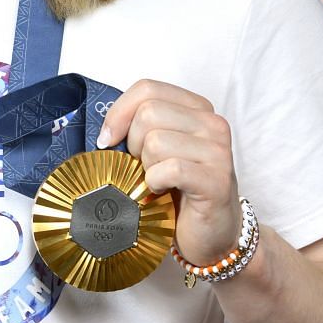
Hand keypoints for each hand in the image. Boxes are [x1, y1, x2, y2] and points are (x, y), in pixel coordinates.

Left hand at [97, 79, 239, 266]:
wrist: (212, 233)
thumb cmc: (178, 191)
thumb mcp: (158, 150)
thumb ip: (140, 128)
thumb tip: (104, 131)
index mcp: (197, 109)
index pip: (147, 88)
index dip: (119, 113)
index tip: (107, 140)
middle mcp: (213, 124)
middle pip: (148, 113)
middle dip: (133, 144)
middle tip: (143, 167)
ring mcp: (218, 151)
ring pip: (155, 141)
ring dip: (146, 167)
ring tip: (158, 181)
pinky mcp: (217, 180)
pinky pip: (169, 170)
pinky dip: (155, 184)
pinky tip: (162, 192)